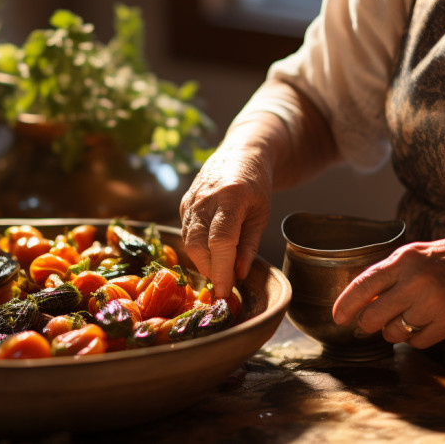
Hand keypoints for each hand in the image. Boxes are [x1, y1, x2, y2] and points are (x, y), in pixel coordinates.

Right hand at [180, 146, 272, 297]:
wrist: (240, 153)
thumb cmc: (255, 184)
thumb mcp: (261, 214)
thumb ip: (249, 245)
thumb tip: (239, 274)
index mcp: (230, 198)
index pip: (220, 241)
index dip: (221, 269)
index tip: (226, 291)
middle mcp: (204, 199)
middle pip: (198, 245)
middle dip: (210, 270)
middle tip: (226, 284)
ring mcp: (190, 201)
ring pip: (189, 242)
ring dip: (203, 262)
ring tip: (222, 271)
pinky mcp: (184, 205)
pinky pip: (187, 234)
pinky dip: (198, 249)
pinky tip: (212, 255)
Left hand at [331, 239, 444, 347]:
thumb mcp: (415, 256)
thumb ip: (388, 276)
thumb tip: (358, 303)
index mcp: (404, 260)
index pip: (363, 286)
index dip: (346, 305)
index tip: (338, 319)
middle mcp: (416, 281)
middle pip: (373, 317)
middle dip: (368, 324)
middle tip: (371, 323)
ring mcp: (434, 303)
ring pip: (395, 333)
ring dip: (394, 331)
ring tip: (406, 318)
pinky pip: (418, 342)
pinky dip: (416, 338)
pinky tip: (425, 324)